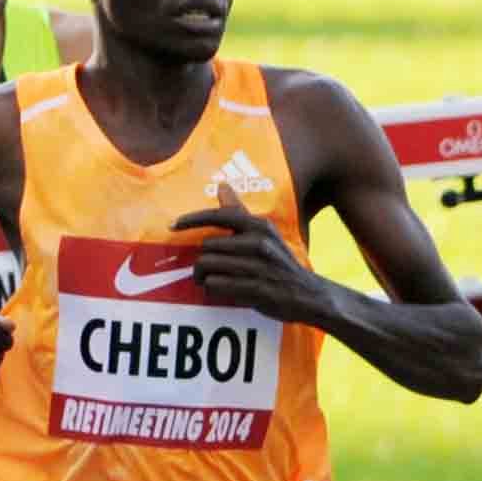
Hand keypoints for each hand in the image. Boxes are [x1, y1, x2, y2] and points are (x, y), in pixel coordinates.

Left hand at [172, 206, 324, 323]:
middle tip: (204, 271)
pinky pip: (216, 285)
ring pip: (208, 266)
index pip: (219, 216)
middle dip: (201, 261)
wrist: (309, 295)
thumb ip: (239, 212)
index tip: (172, 226)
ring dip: (202, 277)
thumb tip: (222, 185)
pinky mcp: (255, 288)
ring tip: (209, 282)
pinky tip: (221, 291)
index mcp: (259, 226)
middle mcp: (259, 243)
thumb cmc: (280, 263)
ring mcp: (258, 266)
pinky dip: (212, 290)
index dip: (192, 220)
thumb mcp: (264, 234)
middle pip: (207, 247)